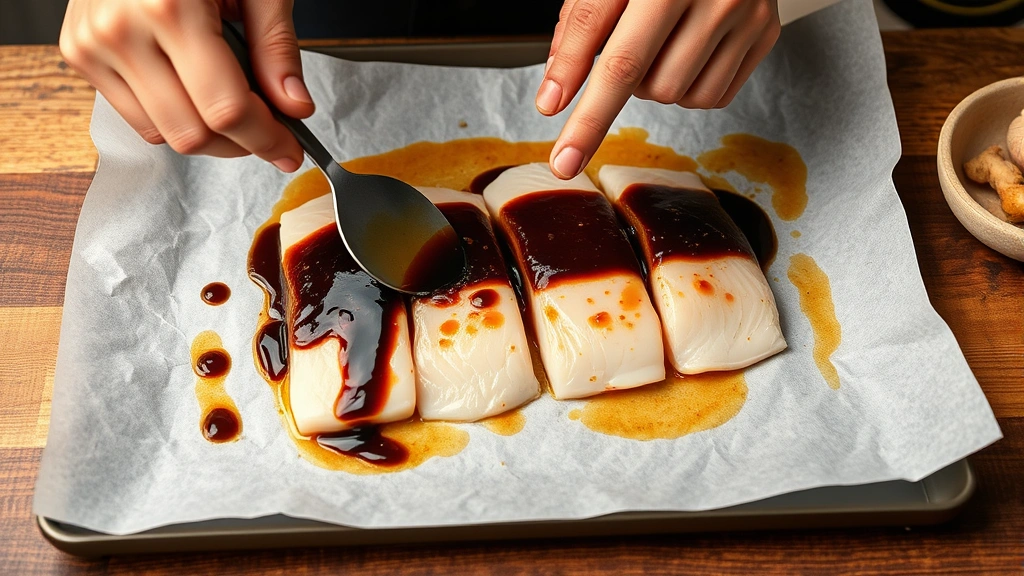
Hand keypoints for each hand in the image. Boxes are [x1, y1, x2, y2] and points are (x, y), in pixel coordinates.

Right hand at [59, 0, 311, 171]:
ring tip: (235, 109)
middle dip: (241, 144)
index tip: (291, 149)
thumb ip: (275, 47)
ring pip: (161, 133)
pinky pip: (135, 115)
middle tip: (271, 134)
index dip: (267, 139)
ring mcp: (92, 44)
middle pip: (192, 132)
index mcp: (170, 8)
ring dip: (207, 136)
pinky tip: (196, 92)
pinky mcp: (78, 52)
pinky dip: (173, 116)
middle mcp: (121, 30)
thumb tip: (295, 107)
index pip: (225, 109)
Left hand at [538, 0, 780, 178]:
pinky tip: (688, 50)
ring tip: (660, 40)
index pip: (615, 61)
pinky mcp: (765, 31)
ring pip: (680, 96)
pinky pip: (714, 96)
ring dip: (656, 83)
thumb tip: (555, 96)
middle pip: (648, 85)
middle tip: (624, 47)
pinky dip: (689, 87)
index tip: (565, 159)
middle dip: (621, 83)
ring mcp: (744, 13)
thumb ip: (579, 28)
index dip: (586, 116)